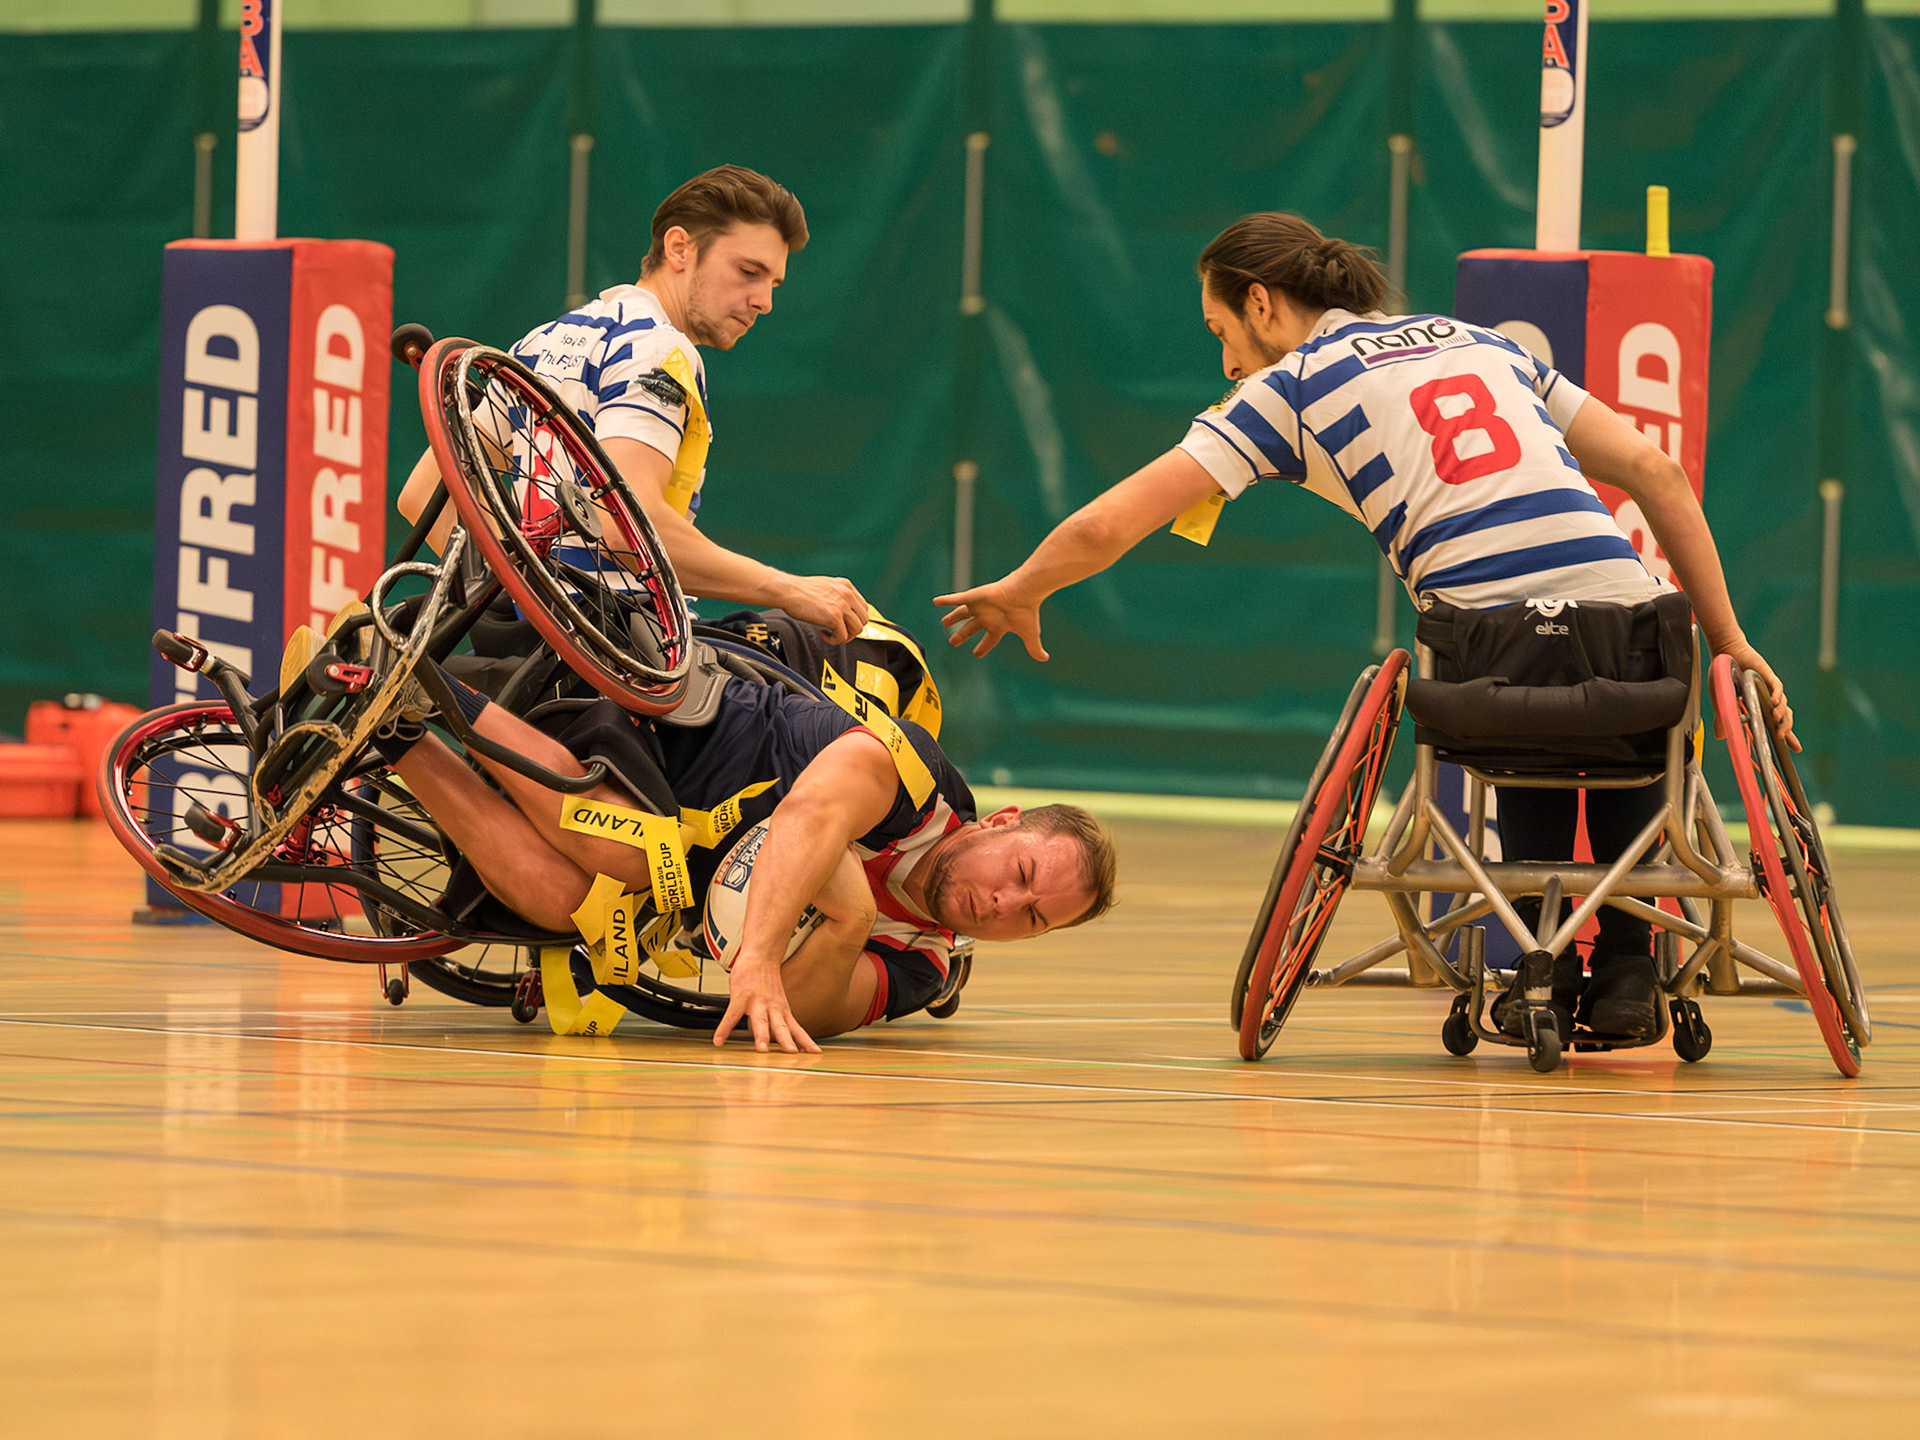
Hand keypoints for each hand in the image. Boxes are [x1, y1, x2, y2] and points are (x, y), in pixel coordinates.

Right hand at [714, 954, 820, 1053]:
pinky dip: (725, 1028)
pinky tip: (719, 1040)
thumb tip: (790, 1039)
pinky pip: (732, 1015)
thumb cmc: (767, 982)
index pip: (797, 1029)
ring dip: (762, 1034)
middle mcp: (773, 1008)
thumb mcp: (780, 1003)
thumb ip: (783, 1021)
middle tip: (792, 1053)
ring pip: (761, 1020)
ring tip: (761, 1049)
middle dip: (786, 1041)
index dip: (807, 1041)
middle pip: (781, 1026)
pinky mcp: (741, 996)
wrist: (760, 956)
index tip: (816, 1054)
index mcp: (783, 1011)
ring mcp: (757, 1002)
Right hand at [777, 574, 869, 645]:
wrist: (787, 590)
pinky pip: (843, 636)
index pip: (863, 608)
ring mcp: (842, 605)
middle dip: (851, 629)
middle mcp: (847, 594)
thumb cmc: (799, 590)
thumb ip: (837, 595)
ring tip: (831, 634)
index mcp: (846, 586)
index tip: (844, 624)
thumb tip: (843, 611)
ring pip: (857, 630)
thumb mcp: (825, 586)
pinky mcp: (834, 616)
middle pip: (863, 620)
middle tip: (837, 631)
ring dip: (845, 636)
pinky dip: (834, 640)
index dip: (854, 619)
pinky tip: (822, 634)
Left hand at [934, 578, 1047, 660]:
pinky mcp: (973, 597)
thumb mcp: (1029, 634)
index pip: (989, 640)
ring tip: (944, 623)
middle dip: (962, 635)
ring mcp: (979, 606)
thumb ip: (1034, 648)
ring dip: (952, 617)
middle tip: (953, 642)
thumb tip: (1045, 659)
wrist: (1023, 593)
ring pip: (962, 613)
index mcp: (999, 626)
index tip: (976, 654)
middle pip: (971, 628)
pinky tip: (935, 601)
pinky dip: (946, 600)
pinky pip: (956, 599)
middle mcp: (988, 616)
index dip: (982, 648)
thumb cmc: (1026, 613)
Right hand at [1716, 637, 1798, 752]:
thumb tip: (1720, 737)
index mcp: (1758, 706)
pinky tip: (1773, 701)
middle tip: (1782, 737)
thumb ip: (1723, 719)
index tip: (1795, 749)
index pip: (1776, 724)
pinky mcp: (1767, 676)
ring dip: (1781, 712)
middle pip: (1784, 717)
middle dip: (1786, 728)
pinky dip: (1776, 694)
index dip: (1788, 736)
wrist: (1725, 653)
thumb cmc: (1724, 676)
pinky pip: (1777, 687)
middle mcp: (1766, 699)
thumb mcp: (1722, 702)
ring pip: (1782, 703)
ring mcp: (1768, 688)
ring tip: (1776, 718)